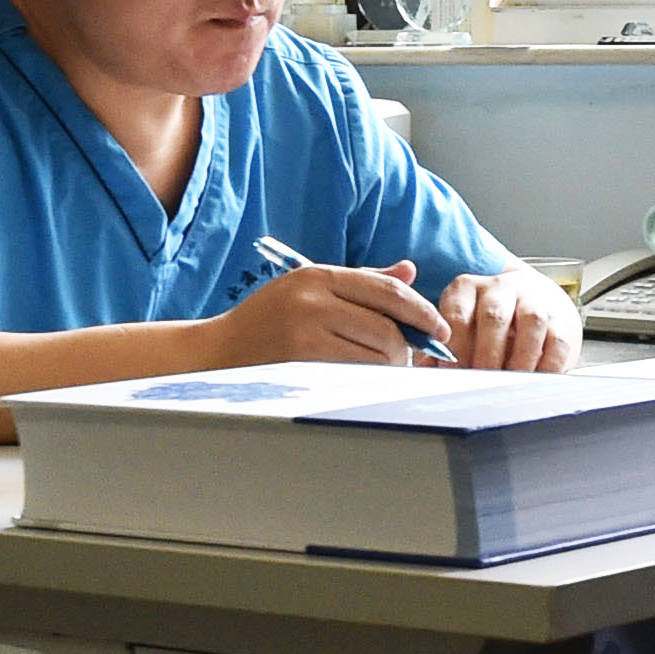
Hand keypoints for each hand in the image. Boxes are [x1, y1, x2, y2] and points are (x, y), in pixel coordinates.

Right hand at [212, 259, 449, 367]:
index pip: (387, 291)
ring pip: (376, 354)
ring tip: (385, 370)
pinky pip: (355, 374)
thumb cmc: (268, 321)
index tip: (439, 329)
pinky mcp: (299, 364)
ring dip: (391, 366)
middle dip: (407, 346)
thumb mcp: (311, 289)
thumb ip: (363, 281)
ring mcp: (304, 333)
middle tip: (410, 358)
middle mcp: (312, 300)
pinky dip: (370, 380)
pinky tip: (366, 381)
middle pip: (387, 326)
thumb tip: (411, 272)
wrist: (215, 352)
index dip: (422, 311)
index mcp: (318, 276)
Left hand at [439, 265, 582, 371]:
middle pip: (494, 316)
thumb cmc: (488, 324)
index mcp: (467, 288)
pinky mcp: (559, 317)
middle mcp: (500, 287)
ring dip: (520, 358)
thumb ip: (444, 350)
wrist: (536, 303)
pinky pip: (557, 339)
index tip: (454, 375)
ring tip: (511, 383)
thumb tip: (429, 372)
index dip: (455, 348)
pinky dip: (548, 364)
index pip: (458, 314)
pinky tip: (537, 380)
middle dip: (487, 354)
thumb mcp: (462, 328)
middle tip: (482, 383)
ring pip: (530, 322)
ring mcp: (533, 299)